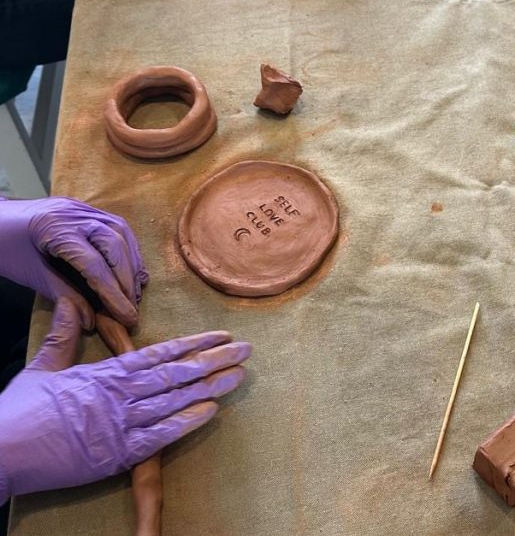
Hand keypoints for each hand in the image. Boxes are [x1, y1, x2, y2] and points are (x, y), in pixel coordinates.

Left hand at [0, 196, 146, 327]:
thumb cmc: (4, 247)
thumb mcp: (30, 274)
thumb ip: (63, 294)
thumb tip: (91, 320)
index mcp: (58, 229)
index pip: (95, 265)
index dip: (113, 294)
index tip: (127, 317)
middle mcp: (78, 214)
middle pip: (114, 246)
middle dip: (127, 279)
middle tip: (132, 307)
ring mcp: (84, 208)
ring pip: (121, 233)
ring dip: (132, 263)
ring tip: (135, 291)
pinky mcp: (87, 209)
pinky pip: (117, 227)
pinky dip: (127, 249)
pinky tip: (131, 267)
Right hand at [0, 299, 248, 500]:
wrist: (0, 452)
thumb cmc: (18, 412)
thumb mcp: (42, 368)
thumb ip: (64, 336)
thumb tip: (75, 304)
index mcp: (105, 373)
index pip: (160, 353)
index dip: (193, 343)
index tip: (221, 334)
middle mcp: (119, 393)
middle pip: (176, 373)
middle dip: (213, 360)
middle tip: (246, 349)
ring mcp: (120, 424)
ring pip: (174, 400)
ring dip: (209, 387)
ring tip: (239, 374)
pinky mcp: (115, 454)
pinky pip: (159, 437)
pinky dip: (186, 424)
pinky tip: (212, 412)